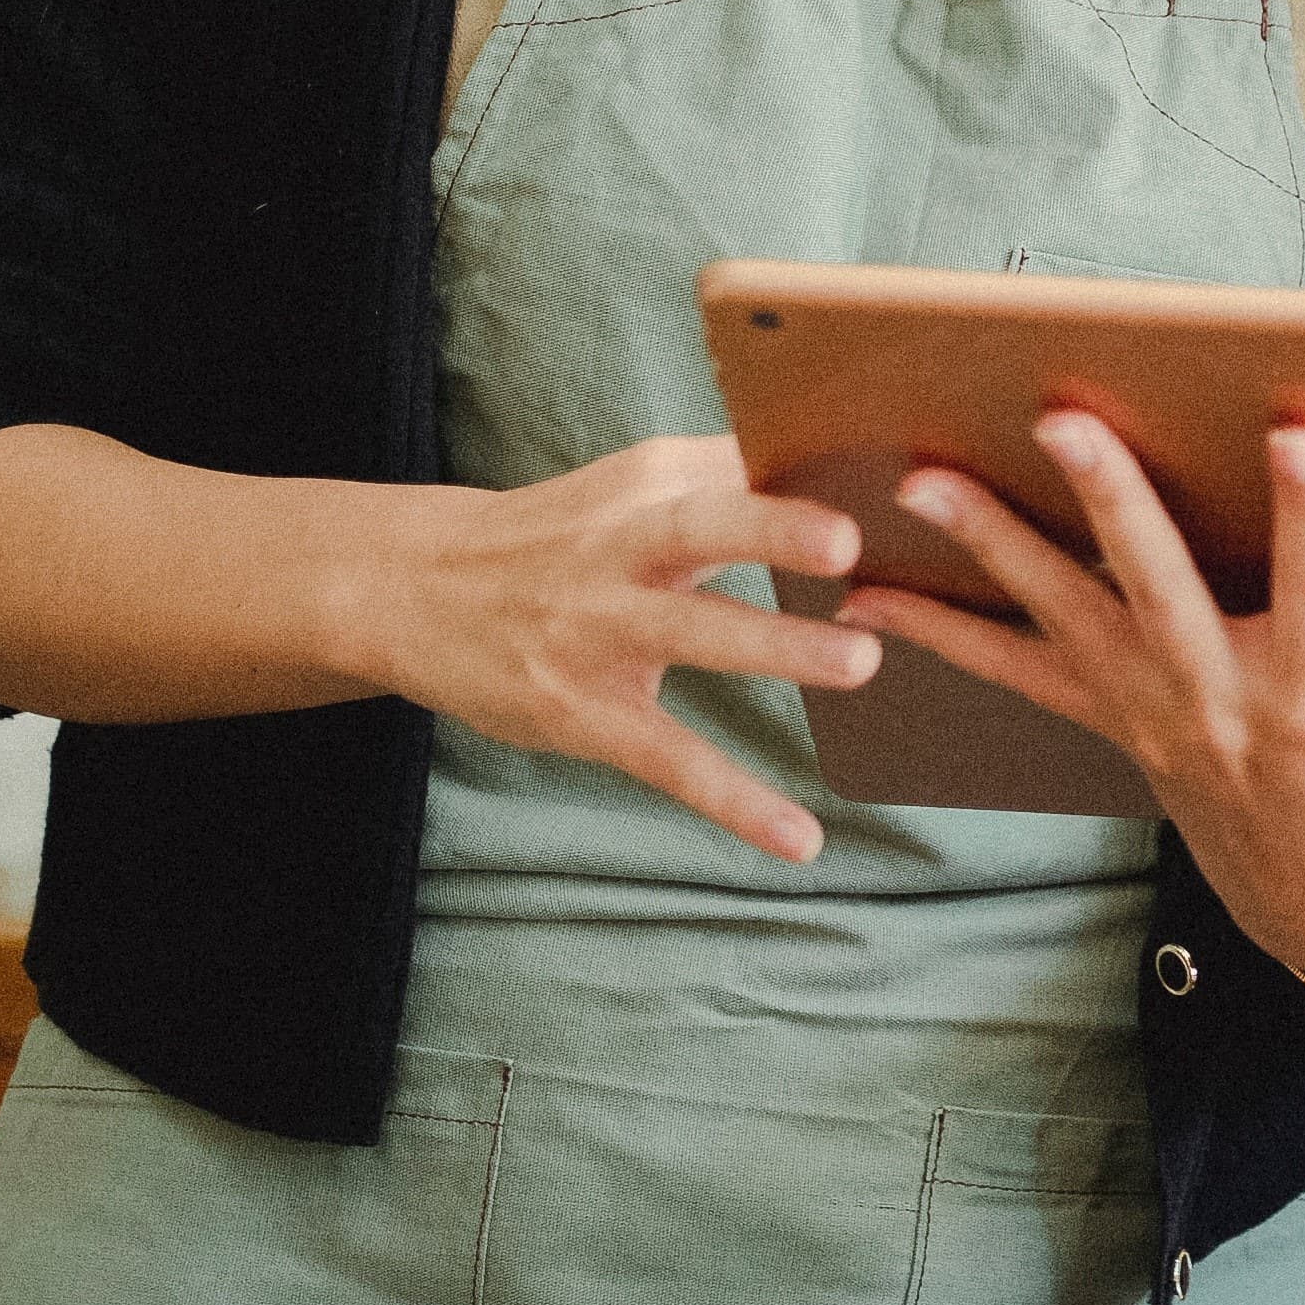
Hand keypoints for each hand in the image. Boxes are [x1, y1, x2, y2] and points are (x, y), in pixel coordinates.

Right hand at [343, 433, 875, 860]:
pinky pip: (668, 759)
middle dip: (773, 528)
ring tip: (863, 661)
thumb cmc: (561, 536)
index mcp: (645, 485)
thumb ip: (726, 480)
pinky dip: (735, 802)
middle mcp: (619, 548)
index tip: (895, 469)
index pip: (738, 463)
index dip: (812, 464)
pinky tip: (801, 840)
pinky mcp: (582, 712)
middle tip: (853, 540)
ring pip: (693, 633)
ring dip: (776, 646)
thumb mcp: (629, 487)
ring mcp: (597, 631)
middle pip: (701, 527)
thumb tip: (852, 466)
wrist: (410, 589)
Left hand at [841, 414, 1304, 997]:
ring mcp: (1156, 719)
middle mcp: (1224, 706)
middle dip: (1109, 500)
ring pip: (1062, 622)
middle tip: (1061, 417)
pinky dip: (939, 634)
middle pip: (1157, 590)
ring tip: (920, 476)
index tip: (1295, 432)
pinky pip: (1013, 676)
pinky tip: (863, 594)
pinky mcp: (1116, 728)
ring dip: (989, 548)